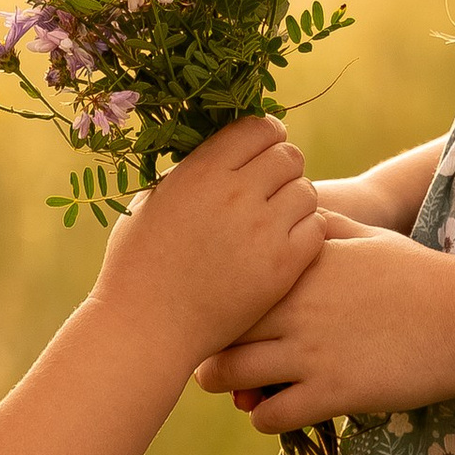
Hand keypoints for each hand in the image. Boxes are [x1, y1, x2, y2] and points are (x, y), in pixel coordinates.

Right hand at [94, 119, 322, 363]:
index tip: (261, 152)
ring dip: (294, 201)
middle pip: (289, 156)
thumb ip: (190, 172)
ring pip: (306, 191)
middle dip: (282, 167)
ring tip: (275, 219)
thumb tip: (223, 151)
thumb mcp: (152, 202)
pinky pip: (317, 228)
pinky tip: (284, 245)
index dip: (264, 135)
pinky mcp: (283, 266)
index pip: (258, 127)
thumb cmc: (138, 264)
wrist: (147, 326)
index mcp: (202, 171)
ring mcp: (263, 230)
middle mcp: (236, 193)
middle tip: (270, 188)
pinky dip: (305, 232)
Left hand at [193, 220, 454, 429]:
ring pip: (230, 374)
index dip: (215, 300)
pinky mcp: (332, 391)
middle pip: (218, 326)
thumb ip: (325, 225)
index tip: (218, 313)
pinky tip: (277, 411)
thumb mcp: (369, 236)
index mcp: (300, 265)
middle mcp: (296, 305)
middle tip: (213, 357)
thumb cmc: (421, 274)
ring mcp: (311, 350)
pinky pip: (270, 415)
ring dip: (225, 385)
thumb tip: (296, 210)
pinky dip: (264, 418)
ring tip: (237, 389)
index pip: (228, 279)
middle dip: (208, 344)